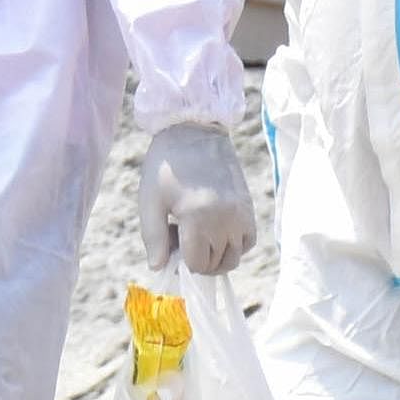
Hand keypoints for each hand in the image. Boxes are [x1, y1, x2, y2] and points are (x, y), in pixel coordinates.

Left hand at [141, 122, 255, 276]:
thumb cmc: (166, 166)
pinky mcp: (249, 208)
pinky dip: (234, 246)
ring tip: (197, 231)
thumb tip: (159, 268)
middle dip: (196, 259)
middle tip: (180, 232)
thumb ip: (153, 237)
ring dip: (215, 255)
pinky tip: (215, 230)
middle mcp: (225, 220)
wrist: (194, 132)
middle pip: (216, 264)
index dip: (180, 260)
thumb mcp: (150, 200)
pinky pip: (248, 242)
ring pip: (234, 258)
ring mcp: (241, 214)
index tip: (170, 239)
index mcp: (198, 218)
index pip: (196, 264)